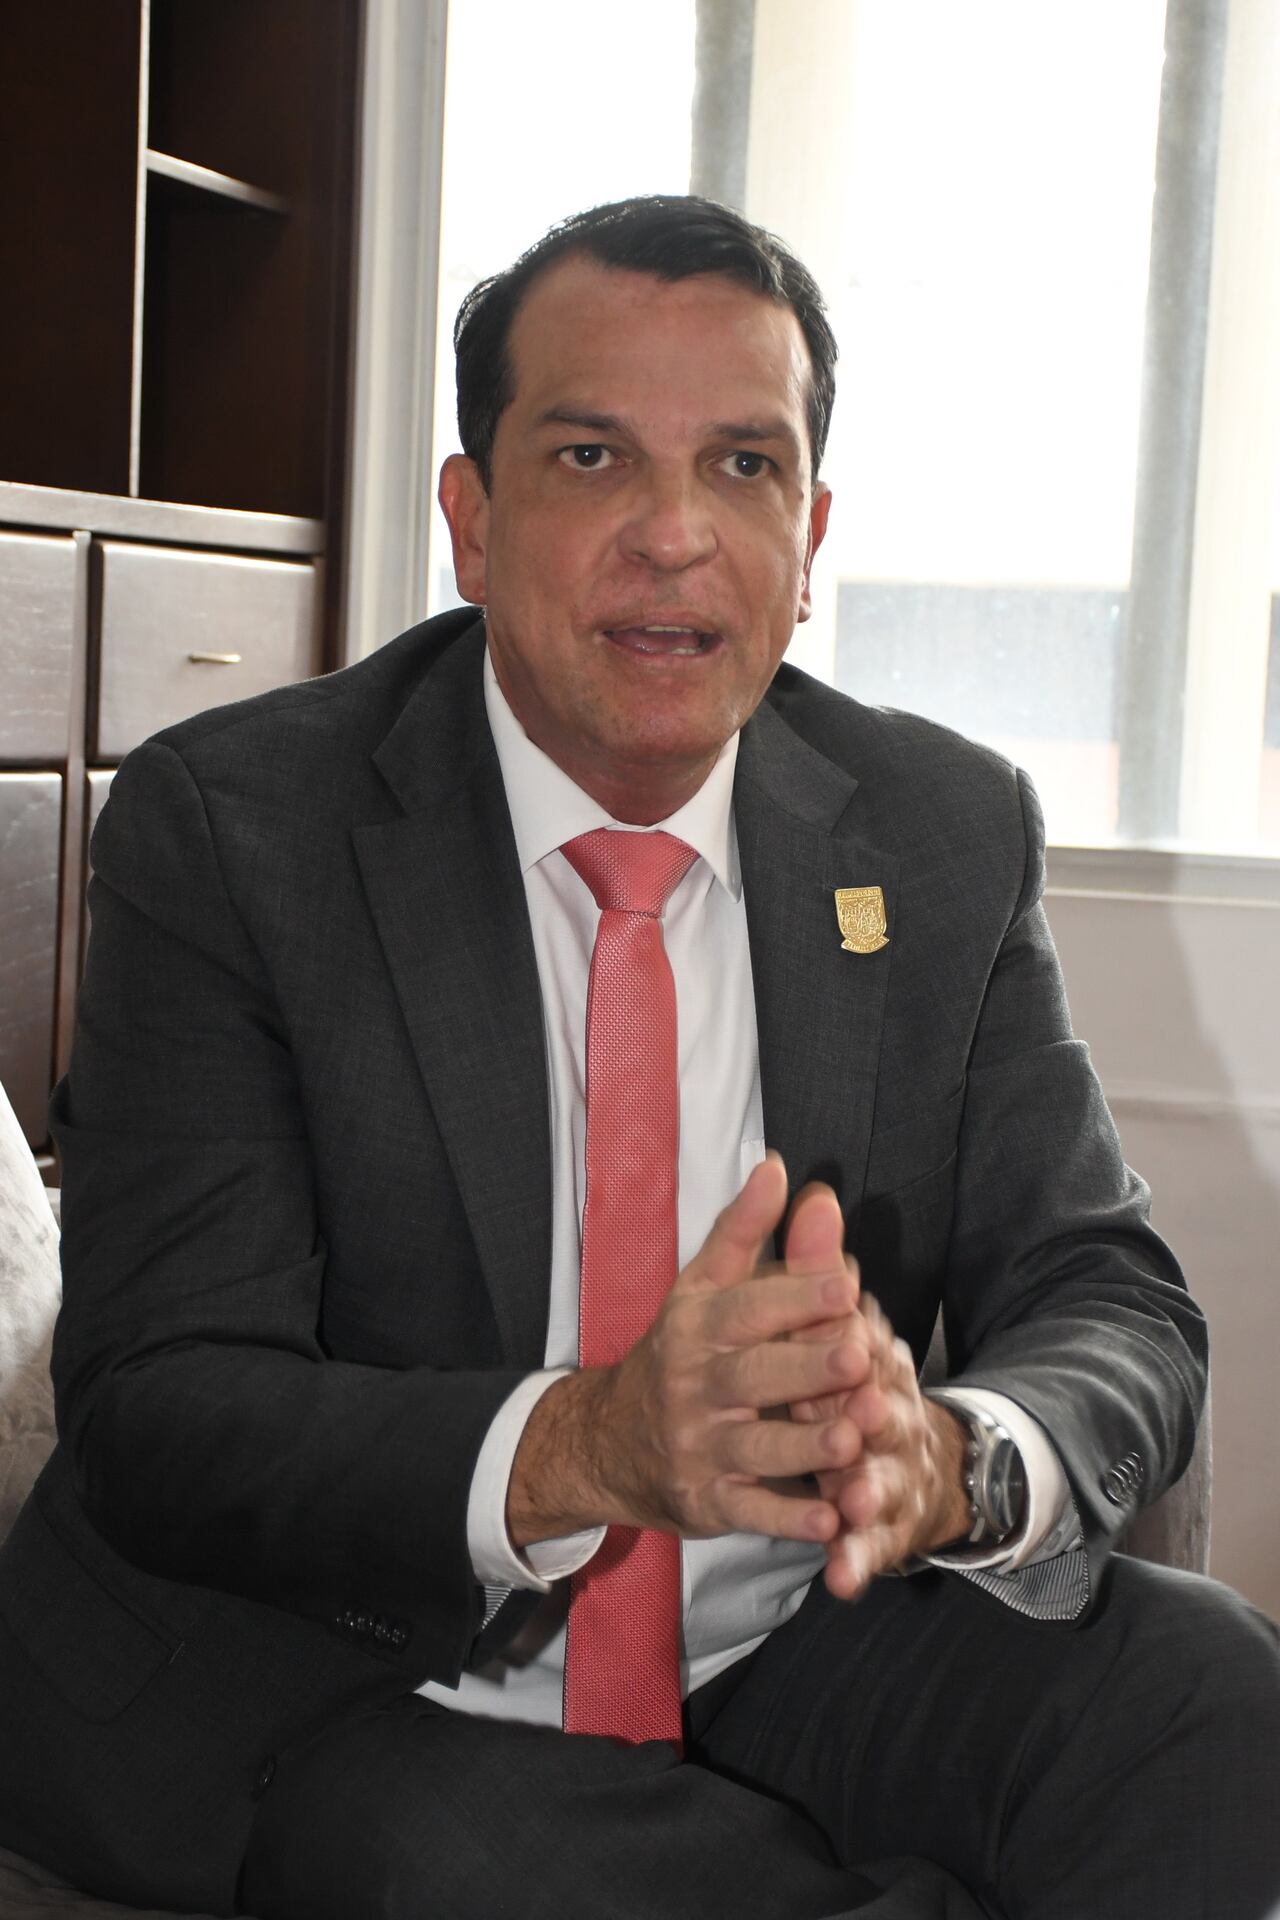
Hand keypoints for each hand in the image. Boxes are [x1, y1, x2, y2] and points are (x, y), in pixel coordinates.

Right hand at [507, 1157, 875, 1548]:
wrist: (608, 1440)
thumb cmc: (676, 1354)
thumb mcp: (699, 1287)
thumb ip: (743, 1231)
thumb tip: (780, 1167)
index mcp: (698, 1327)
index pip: (747, 1307)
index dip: (796, 1296)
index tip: (846, 1283)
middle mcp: (696, 1386)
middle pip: (754, 1376)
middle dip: (807, 1368)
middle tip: (858, 1355)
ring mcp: (700, 1447)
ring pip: (757, 1448)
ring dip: (806, 1447)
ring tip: (854, 1439)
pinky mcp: (707, 1500)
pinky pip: (750, 1512)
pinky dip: (788, 1519)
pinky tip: (830, 1520)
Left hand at [787, 1221, 969, 1597]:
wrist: (922, 1456)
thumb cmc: (857, 1376)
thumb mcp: (838, 1318)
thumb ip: (816, 1263)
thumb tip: (803, 1186)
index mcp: (867, 1358)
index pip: (854, 1341)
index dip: (844, 1335)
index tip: (838, 1324)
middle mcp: (885, 1413)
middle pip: (877, 1413)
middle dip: (867, 1412)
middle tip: (856, 1416)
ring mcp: (887, 1472)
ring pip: (878, 1482)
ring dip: (867, 1491)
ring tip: (852, 1504)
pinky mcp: (882, 1527)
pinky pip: (869, 1549)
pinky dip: (856, 1563)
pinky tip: (839, 1579)